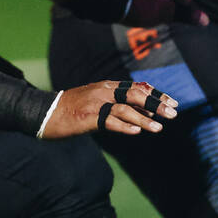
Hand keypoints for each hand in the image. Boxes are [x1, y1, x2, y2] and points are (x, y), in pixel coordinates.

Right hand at [40, 80, 178, 138]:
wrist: (44, 111)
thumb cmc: (71, 109)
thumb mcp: (96, 100)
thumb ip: (117, 103)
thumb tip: (142, 113)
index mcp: (108, 87)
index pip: (138, 88)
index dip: (157, 95)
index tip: (173, 102)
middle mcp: (104, 92)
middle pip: (135, 95)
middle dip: (156, 104)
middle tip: (173, 113)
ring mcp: (95, 104)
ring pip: (125, 109)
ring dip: (144, 118)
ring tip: (159, 128)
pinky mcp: (87, 118)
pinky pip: (108, 121)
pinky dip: (123, 126)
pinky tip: (136, 131)